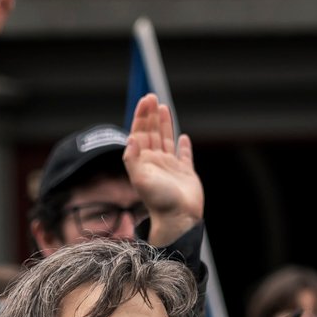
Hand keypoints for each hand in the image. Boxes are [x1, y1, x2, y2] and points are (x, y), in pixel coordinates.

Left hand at [123, 95, 201, 241]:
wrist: (178, 218)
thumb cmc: (159, 201)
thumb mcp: (140, 179)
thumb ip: (132, 159)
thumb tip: (130, 138)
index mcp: (143, 161)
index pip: (140, 133)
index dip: (141, 117)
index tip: (145, 101)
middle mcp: (155, 162)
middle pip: (151, 133)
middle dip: (151, 115)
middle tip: (152, 97)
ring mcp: (171, 168)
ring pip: (166, 140)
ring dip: (164, 124)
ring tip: (163, 108)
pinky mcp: (185, 174)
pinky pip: (184, 156)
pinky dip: (183, 147)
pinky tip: (183, 138)